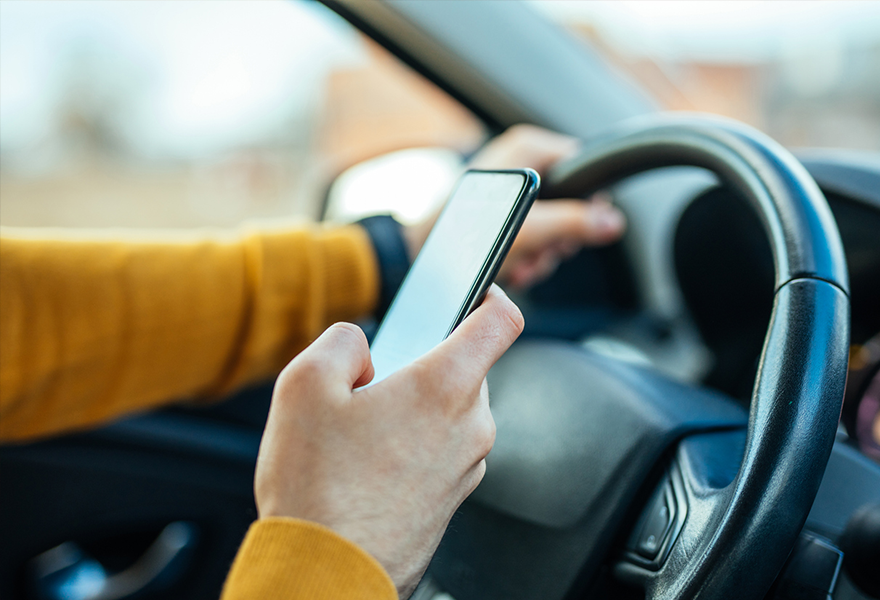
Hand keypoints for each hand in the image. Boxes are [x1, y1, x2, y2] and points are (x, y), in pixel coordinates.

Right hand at [254, 285, 523, 597]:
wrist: (325, 576)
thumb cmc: (317, 489)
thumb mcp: (304, 385)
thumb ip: (343, 341)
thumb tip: (363, 348)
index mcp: (443, 387)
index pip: (500, 321)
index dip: (491, 296)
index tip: (478, 292)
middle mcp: (470, 426)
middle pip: (465, 368)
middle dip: (423, 364)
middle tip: (372, 384)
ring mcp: (467, 466)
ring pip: (452, 410)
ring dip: (416, 407)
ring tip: (362, 434)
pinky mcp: (455, 497)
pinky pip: (444, 449)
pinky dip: (416, 443)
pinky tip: (370, 463)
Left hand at [404, 124, 625, 288]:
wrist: (420, 255)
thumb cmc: (463, 235)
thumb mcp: (531, 230)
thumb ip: (575, 223)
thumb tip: (612, 223)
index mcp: (529, 149)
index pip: (585, 165)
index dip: (591, 202)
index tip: (585, 228)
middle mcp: (521, 163)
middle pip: (571, 201)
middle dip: (560, 238)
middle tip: (545, 252)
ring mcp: (511, 190)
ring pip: (553, 224)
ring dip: (543, 253)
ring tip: (523, 265)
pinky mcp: (501, 214)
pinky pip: (532, 234)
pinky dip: (528, 256)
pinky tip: (514, 269)